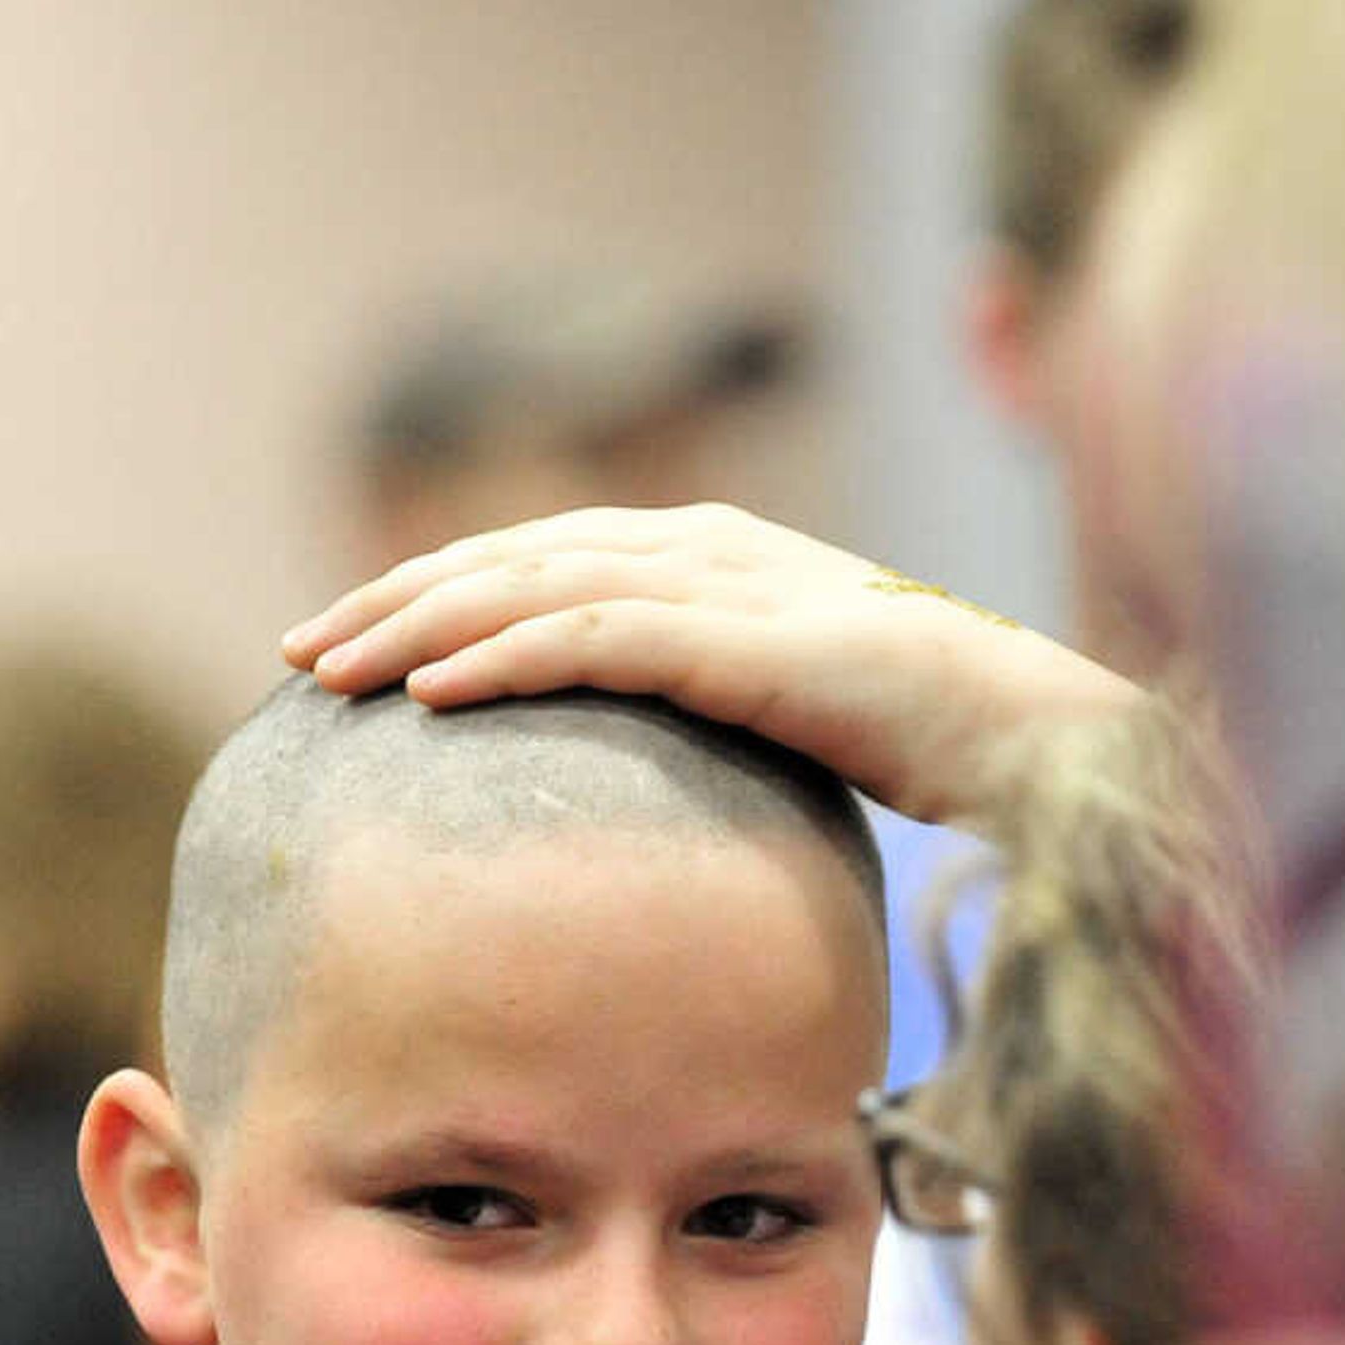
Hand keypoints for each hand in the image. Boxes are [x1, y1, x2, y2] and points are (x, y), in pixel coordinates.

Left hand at [281, 504, 1142, 828]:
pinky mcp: (747, 639)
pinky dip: (500, 657)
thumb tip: (645, 797)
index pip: (543, 560)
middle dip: (396, 598)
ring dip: (417, 625)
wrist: (1045, 738)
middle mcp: (708, 546)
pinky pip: (594, 639)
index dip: (438, 593)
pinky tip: (428, 693)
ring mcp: (728, 584)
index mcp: (713, 557)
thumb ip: (714, 721)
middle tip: (300, 652)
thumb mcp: (793, 724)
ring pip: (531, 587)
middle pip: (513, 557)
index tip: (352, 645)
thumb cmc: (937, 745)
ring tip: (331, 672)